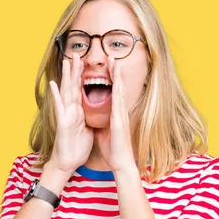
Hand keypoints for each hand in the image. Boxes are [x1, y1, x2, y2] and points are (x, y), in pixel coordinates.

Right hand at [48, 53, 93, 175]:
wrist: (68, 163)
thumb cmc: (76, 148)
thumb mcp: (87, 129)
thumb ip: (88, 118)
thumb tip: (94, 112)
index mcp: (79, 112)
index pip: (81, 90)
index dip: (83, 76)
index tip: (85, 63)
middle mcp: (71, 111)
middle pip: (73, 86)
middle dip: (75, 70)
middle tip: (76, 54)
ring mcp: (66, 115)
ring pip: (66, 92)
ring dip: (66, 76)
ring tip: (66, 62)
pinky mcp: (62, 123)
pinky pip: (60, 107)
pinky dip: (56, 95)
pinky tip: (53, 84)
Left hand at [95, 57, 136, 172]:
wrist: (119, 162)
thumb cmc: (112, 148)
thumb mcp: (104, 130)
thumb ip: (101, 120)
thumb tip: (97, 115)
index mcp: (115, 113)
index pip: (113, 92)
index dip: (111, 79)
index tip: (108, 66)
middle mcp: (119, 111)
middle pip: (118, 87)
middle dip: (115, 72)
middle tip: (112, 57)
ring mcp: (121, 115)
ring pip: (119, 90)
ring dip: (117, 76)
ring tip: (115, 62)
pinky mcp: (119, 121)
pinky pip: (117, 103)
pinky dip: (117, 90)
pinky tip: (116, 81)